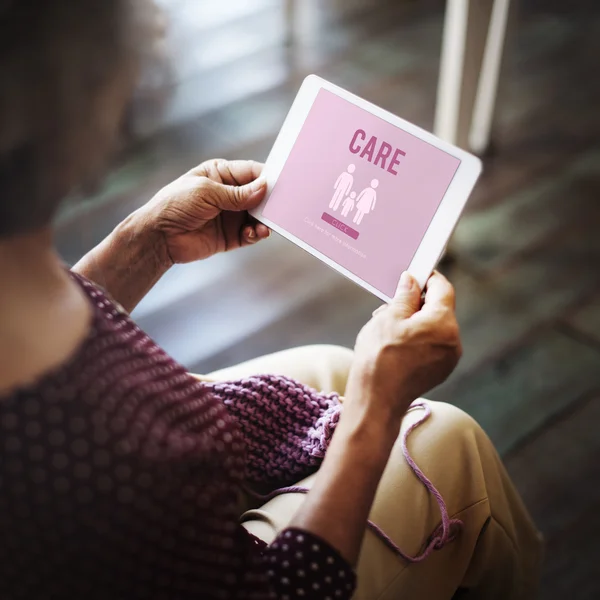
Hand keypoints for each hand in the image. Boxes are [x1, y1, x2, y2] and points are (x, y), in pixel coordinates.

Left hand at [136, 159, 268, 265]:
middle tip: (281, 207)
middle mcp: (229, 194)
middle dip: (270, 201)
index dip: (268, 177)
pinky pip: (251, 234)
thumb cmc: (176, 204)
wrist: (158, 236)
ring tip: (266, 225)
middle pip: (259, 195)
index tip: (283, 183)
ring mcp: (231, 215)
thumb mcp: (207, 192)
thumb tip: (265, 187)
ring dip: (265, 220)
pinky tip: (255, 233)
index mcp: (221, 174)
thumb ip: (237, 193)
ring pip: (258, 216)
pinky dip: (256, 234)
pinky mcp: (231, 236)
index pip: (251, 172)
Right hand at [345, 271, 461, 424]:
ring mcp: (448, 358)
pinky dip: (417, 339)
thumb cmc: (379, 359)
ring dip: (415, 322)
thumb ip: (404, 296)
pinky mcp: (440, 371)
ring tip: (388, 329)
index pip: (443, 288)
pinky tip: (395, 346)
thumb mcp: (388, 318)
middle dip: (416, 303)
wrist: (376, 401)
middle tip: (391, 306)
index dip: (428, 277)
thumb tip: (411, 280)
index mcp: (443, 323)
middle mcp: (453, 340)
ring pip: (434, 327)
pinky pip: (432, 345)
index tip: (414, 273)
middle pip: (439, 308)